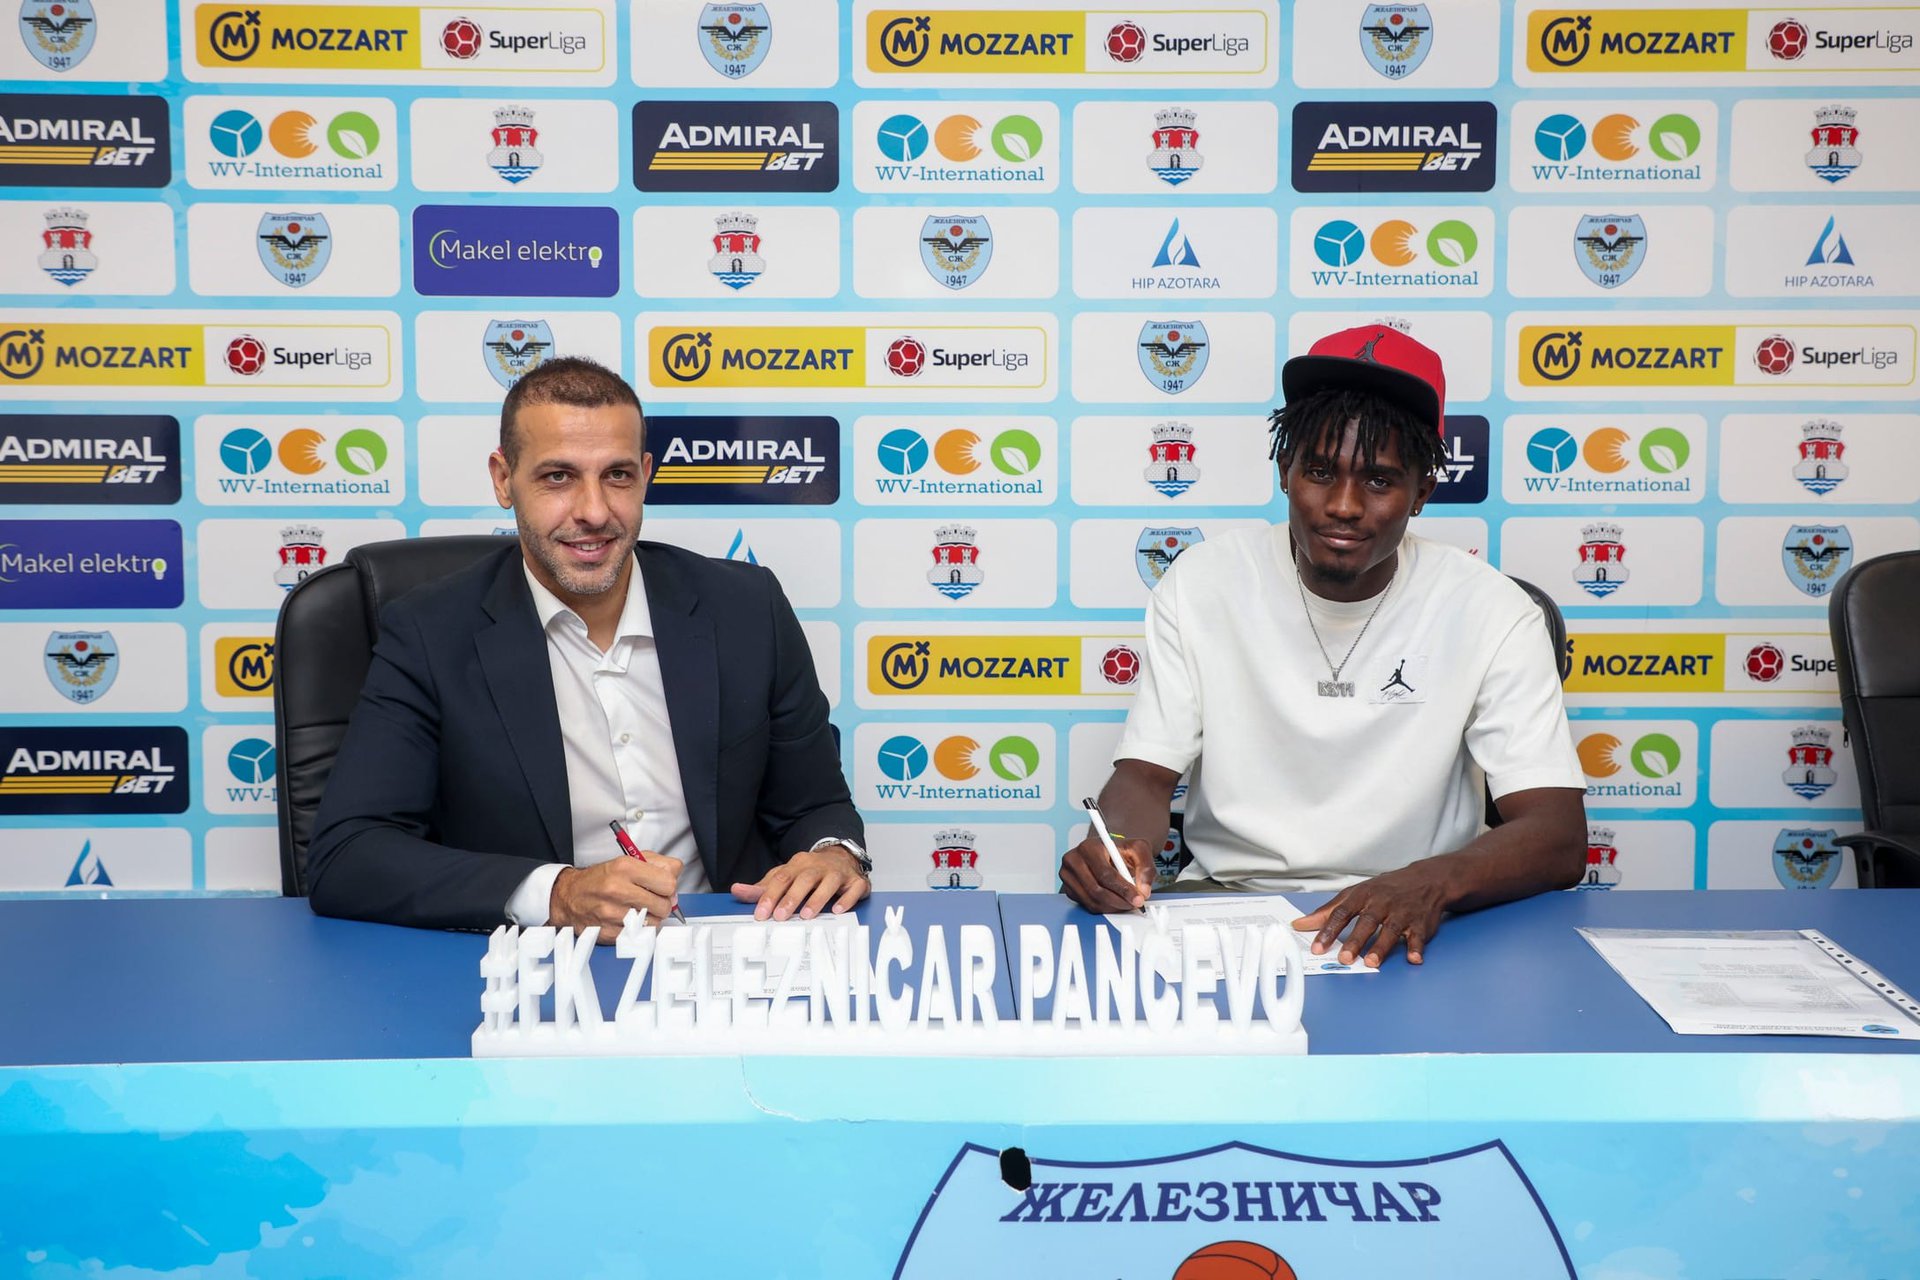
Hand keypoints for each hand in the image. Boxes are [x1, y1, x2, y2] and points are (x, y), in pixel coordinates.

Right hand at [549, 854, 682, 940]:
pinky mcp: (609, 932)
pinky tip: (628, 920)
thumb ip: (659, 864)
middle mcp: (618, 890)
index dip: (668, 887)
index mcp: (625, 868)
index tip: (662, 888)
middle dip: (661, 904)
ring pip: (654, 923)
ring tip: (639, 909)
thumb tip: (676, 882)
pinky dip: (638, 930)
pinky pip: (640, 935)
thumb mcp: (630, 859)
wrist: (569, 896)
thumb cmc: (602, 878)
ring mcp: (612, 913)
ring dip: (651, 918)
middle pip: (664, 906)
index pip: (668, 883)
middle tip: (651, 900)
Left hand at [732, 846, 868, 920]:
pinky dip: (847, 899)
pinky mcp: (856, 881)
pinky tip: (839, 910)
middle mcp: (818, 866)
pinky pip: (854, 888)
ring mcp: (838, 872)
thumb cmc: (810, 872)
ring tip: (807, 915)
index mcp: (798, 864)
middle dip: (791, 898)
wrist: (841, 857)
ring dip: (818, 898)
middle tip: (780, 916)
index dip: (771, 895)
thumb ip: (763, 887)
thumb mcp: (785, 876)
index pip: (782, 878)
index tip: (761, 913)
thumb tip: (737, 890)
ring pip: (829, 882)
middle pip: (804, 879)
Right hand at [1059, 831, 1154, 913]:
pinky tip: (1115, 902)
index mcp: (1089, 847)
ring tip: (1127, 902)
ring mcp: (1068, 875)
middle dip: (1119, 901)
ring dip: (1113, 906)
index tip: (1137, 898)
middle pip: (1096, 889)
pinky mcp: (1068, 889)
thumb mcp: (1139, 849)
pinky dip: (1104, 908)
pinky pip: (1088, 905)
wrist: (1107, 852)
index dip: (1123, 889)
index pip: (1105, 873)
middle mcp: (1074, 860)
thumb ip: (1146, 867)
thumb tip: (1143, 890)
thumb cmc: (1119, 850)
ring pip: (1092, 900)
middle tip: (1134, 904)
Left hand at [1292, 861, 1450, 967]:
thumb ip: (1328, 911)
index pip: (1342, 913)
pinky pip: (1418, 936)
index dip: (1328, 931)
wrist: (1425, 879)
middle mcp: (1382, 903)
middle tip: (1343, 958)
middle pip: (1366, 922)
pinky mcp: (1420, 923)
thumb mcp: (1354, 894)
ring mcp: (1402, 913)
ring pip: (1390, 930)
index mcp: (1362, 896)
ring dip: (1381, 946)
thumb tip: (1300, 924)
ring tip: (1371, 962)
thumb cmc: (1384, 889)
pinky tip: (1413, 958)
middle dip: (1355, 941)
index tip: (1318, 947)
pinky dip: (1416, 947)